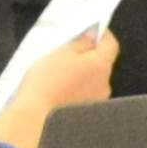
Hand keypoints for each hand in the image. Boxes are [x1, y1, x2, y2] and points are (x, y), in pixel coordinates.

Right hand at [0, 28, 114, 147]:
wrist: (35, 116)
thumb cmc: (47, 81)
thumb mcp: (61, 52)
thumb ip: (81, 42)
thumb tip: (93, 35)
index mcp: (101, 65)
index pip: (111, 44)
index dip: (102, 35)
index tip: (91, 30)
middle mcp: (104, 84)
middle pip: (102, 63)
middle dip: (90, 56)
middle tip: (70, 51)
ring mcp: (97, 101)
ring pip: (93, 80)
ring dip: (83, 74)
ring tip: (61, 73)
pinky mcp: (86, 114)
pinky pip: (85, 95)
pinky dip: (77, 89)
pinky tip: (61, 89)